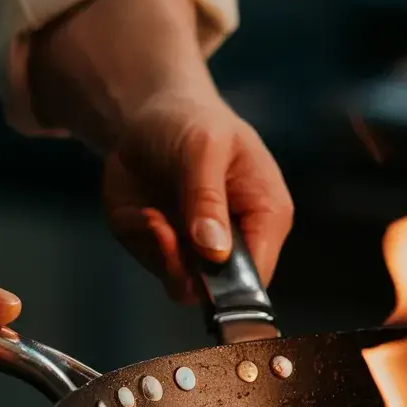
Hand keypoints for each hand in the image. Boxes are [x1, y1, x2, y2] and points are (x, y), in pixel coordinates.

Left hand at [102, 96, 293, 301]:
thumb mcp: (203, 147)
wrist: (148, 115)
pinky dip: (140, 241)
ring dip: (158, 252)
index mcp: (266, 215)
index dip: (230, 284)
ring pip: (182, 284)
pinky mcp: (165, 249)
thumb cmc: (192, 122)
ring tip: (150, 215)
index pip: (259, 273)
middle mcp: (237, 241)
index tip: (195, 264)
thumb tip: (215, 250)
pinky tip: (141, 212)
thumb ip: (207, 198)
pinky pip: (151, 264)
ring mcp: (198, 249)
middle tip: (159, 226)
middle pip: (219, 291)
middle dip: (183, 267)